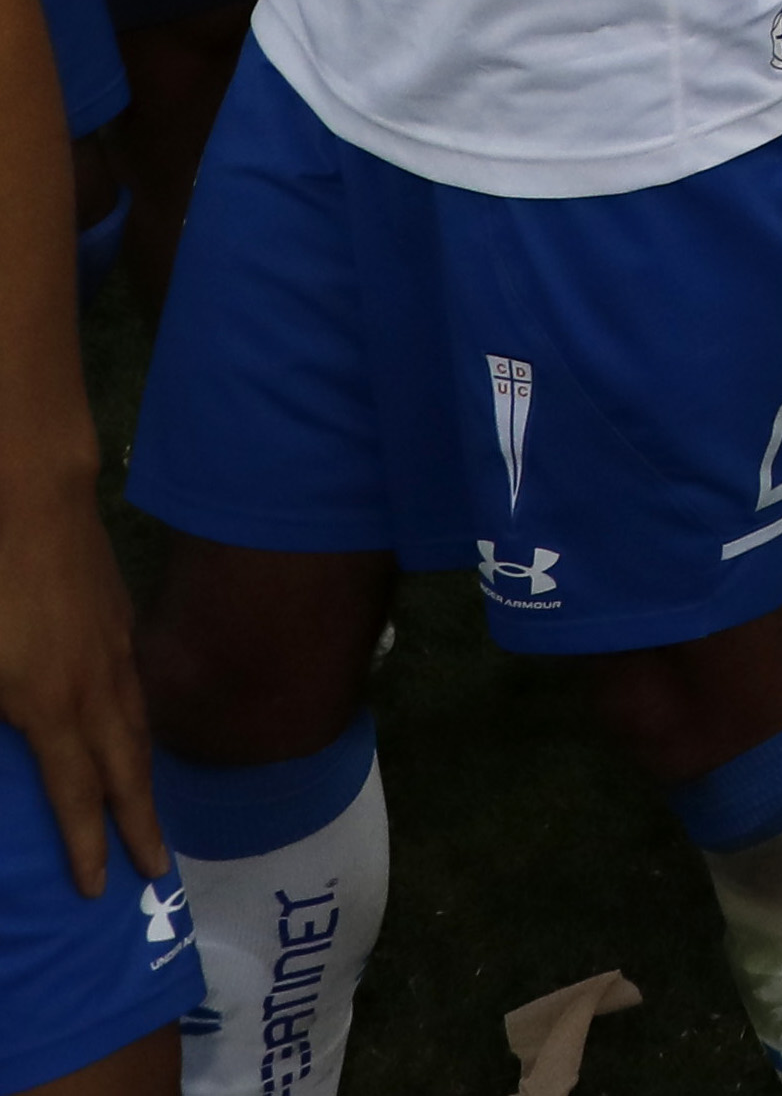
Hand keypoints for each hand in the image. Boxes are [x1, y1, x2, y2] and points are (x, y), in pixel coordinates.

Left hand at [0, 466, 147, 907]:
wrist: (33, 501)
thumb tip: (1, 756)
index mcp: (47, 708)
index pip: (74, 794)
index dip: (85, 846)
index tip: (96, 890)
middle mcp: (93, 690)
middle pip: (126, 772)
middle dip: (140, 827)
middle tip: (158, 872)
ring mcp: (114, 654)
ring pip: (138, 732)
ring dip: (145, 782)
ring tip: (151, 817)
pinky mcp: (119, 623)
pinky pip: (136, 694)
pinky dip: (138, 729)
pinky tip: (134, 732)